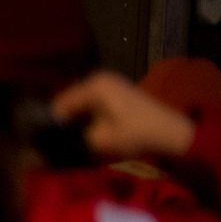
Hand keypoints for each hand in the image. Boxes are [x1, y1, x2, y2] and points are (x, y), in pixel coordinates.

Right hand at [51, 71, 195, 158]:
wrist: (170, 132)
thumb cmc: (134, 134)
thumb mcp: (98, 140)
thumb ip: (72, 137)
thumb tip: (56, 139)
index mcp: (92, 86)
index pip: (58, 105)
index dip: (52, 125)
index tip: (50, 144)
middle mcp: (97, 77)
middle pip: (68, 101)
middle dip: (64, 121)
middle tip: (63, 143)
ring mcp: (108, 82)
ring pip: (79, 103)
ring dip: (76, 120)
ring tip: (76, 139)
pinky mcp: (115, 90)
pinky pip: (91, 103)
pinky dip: (88, 116)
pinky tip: (90, 131)